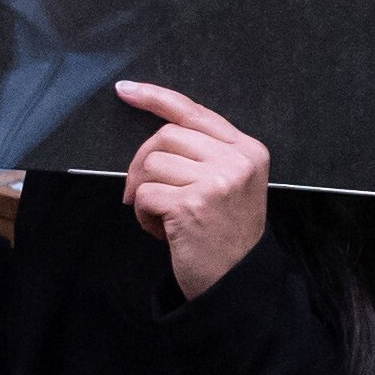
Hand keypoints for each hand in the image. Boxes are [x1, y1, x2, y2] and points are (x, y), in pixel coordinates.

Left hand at [116, 81, 268, 300]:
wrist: (237, 284)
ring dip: (144, 194)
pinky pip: (144, 194)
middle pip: (165, 135)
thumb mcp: (232, 185)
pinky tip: (161, 231)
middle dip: (142, 163)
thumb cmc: (226, 235)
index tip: (125, 90)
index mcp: (248, 150)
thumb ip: (206, 153)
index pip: (194, 111)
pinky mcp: (191, 205)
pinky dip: (142, 215)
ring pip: (151, 164)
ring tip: (162, 218)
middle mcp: (236, 161)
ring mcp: (215, 181)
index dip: (155, 97)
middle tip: (140, 193)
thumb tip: (157, 132)